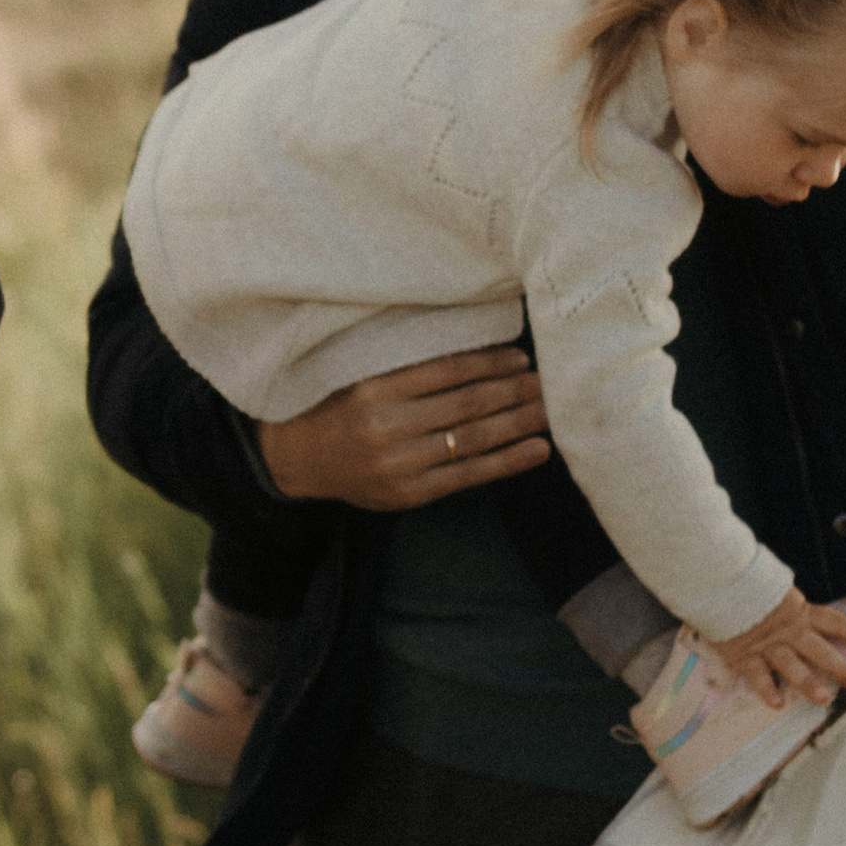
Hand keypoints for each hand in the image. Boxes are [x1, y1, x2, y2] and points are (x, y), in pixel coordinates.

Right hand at [257, 345, 551, 514]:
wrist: (295, 458)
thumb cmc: (334, 407)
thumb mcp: (361, 376)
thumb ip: (407, 367)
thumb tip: (475, 351)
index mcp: (374, 387)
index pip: (446, 371)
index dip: (489, 362)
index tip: (521, 355)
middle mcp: (387, 425)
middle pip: (466, 404)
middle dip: (513, 391)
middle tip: (548, 381)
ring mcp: (399, 463)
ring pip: (472, 438)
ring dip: (518, 422)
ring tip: (549, 409)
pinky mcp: (409, 493)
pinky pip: (468, 476)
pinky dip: (507, 462)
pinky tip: (537, 449)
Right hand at [711, 585, 845, 709]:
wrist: (715, 580)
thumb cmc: (744, 583)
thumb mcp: (774, 588)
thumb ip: (788, 602)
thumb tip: (801, 610)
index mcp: (798, 611)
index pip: (833, 621)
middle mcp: (787, 630)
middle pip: (819, 650)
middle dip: (839, 666)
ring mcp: (766, 645)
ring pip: (792, 666)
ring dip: (808, 683)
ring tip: (823, 699)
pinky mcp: (744, 654)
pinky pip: (757, 675)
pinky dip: (766, 689)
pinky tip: (776, 703)